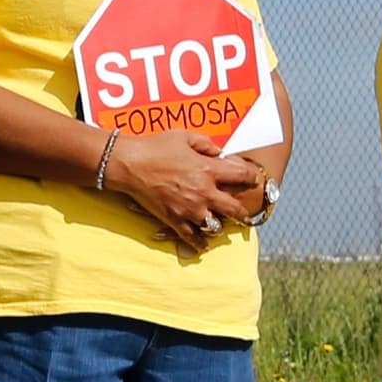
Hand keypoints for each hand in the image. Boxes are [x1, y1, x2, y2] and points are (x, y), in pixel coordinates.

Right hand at [104, 129, 267, 249]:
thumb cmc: (155, 146)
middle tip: (245, 214)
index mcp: (208, 170)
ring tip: (220, 223)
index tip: (252, 180)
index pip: (243, 176)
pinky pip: (192, 238)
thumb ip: (206, 144)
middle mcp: (203, 192)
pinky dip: (199, 244)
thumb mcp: (184, 136)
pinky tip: (204, 245)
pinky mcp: (174, 219)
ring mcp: (189, 209)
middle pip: (235, 208)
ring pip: (215, 226)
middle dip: (243, 212)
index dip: (252, 178)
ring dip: (219, 224)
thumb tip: (219, 153)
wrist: (128, 164)